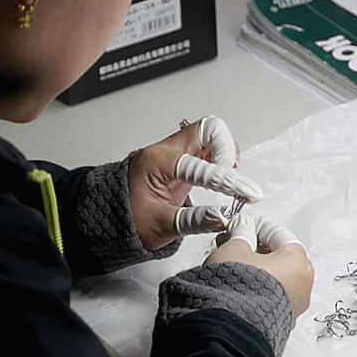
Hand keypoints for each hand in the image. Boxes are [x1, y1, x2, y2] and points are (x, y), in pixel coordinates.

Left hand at [128, 116, 258, 250]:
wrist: (111, 217)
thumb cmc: (128, 220)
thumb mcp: (161, 227)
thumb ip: (194, 222)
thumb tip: (223, 218)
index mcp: (156, 163)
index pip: (199, 165)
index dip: (226, 181)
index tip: (245, 194)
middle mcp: (166, 150)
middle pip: (208, 129)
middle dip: (227, 150)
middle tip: (234, 176)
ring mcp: (175, 152)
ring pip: (211, 134)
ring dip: (227, 153)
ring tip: (231, 179)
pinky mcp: (182, 159)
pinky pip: (208, 146)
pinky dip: (222, 157)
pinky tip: (224, 176)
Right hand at [207, 215, 313, 324]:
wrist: (231, 330)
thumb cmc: (237, 287)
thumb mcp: (234, 248)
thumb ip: (241, 233)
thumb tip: (244, 226)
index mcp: (298, 261)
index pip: (278, 233)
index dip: (256, 226)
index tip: (241, 224)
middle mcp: (304, 284)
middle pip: (279, 256)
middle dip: (255, 247)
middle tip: (233, 242)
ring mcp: (295, 306)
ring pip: (276, 277)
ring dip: (255, 267)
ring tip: (232, 264)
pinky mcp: (283, 323)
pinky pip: (272, 296)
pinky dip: (258, 287)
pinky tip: (238, 284)